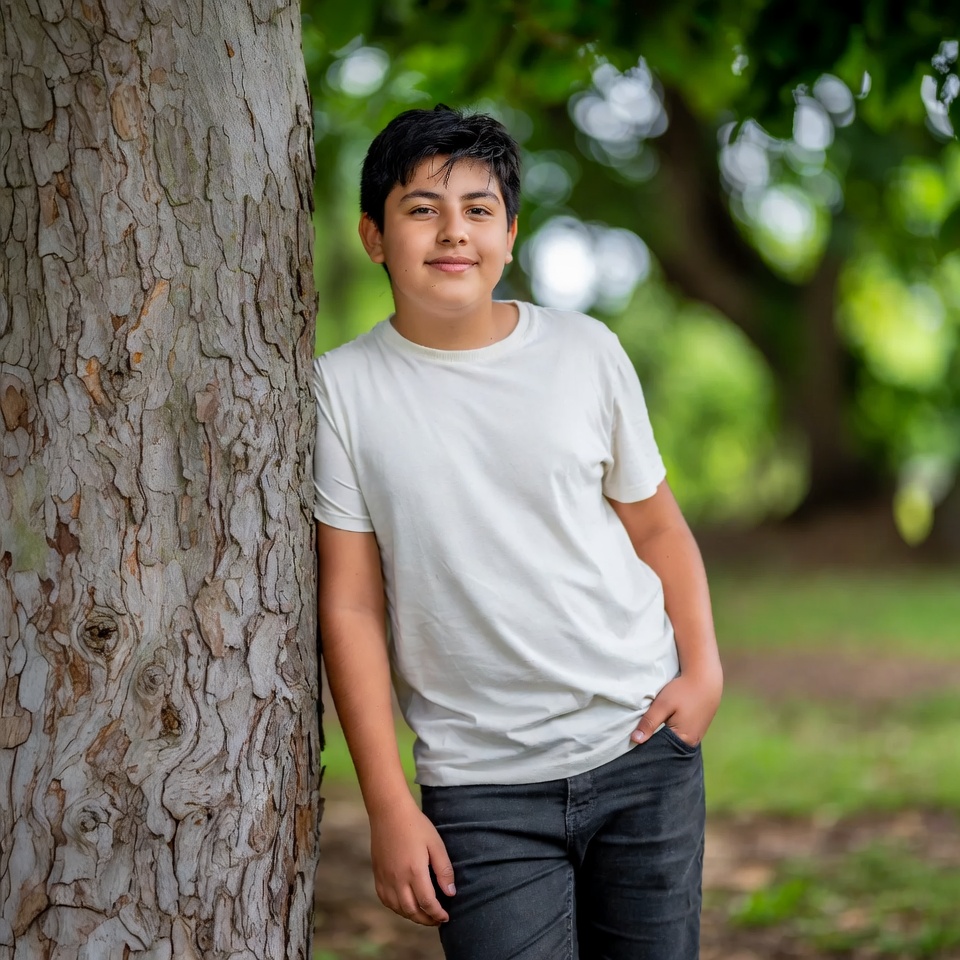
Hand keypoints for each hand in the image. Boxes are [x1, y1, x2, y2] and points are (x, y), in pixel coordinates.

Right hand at [369, 799, 455, 925]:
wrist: (389, 812)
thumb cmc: (416, 825)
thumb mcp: (436, 844)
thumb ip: (444, 870)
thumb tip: (450, 893)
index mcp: (414, 871)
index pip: (427, 903)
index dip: (438, 914)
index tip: (446, 917)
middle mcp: (398, 879)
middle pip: (412, 911)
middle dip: (426, 919)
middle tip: (437, 919)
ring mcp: (385, 878)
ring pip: (398, 908)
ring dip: (412, 916)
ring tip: (424, 913)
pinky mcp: (378, 874)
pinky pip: (386, 900)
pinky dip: (396, 908)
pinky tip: (405, 904)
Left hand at [631, 670, 721, 746]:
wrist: (706, 680)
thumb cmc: (683, 691)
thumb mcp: (663, 705)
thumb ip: (649, 722)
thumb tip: (635, 740)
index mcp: (683, 740)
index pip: (660, 751)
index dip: (646, 746)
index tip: (634, 742)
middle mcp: (691, 743)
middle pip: (668, 748)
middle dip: (654, 743)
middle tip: (640, 736)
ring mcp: (696, 737)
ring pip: (674, 742)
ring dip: (663, 738)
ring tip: (651, 731)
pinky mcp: (697, 730)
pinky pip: (681, 736)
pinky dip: (671, 733)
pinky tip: (664, 726)